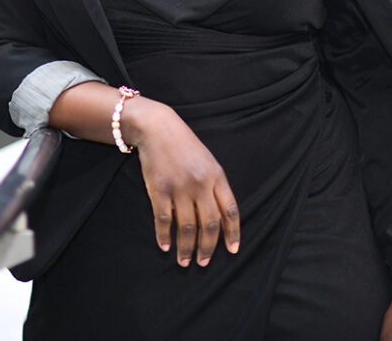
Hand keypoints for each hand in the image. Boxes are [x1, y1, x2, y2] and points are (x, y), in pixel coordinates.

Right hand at [124, 98, 240, 267]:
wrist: (158, 128)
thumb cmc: (185, 146)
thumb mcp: (208, 162)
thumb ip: (215, 186)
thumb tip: (220, 218)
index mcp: (217, 176)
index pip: (230, 210)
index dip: (233, 233)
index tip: (233, 250)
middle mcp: (201, 183)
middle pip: (209, 224)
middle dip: (208, 248)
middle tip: (203, 263)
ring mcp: (180, 187)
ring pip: (187, 227)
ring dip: (186, 248)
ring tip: (185, 261)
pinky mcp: (160, 189)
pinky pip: (164, 219)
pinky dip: (164, 236)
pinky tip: (165, 246)